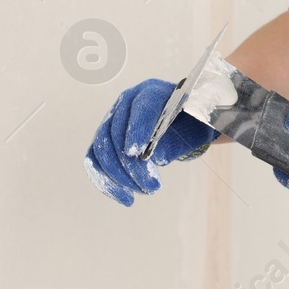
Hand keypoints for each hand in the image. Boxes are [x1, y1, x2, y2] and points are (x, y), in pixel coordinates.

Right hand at [85, 78, 219, 205]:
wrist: (183, 122)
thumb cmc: (190, 122)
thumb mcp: (193, 128)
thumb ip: (177, 139)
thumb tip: (157, 157)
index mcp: (152, 91)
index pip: (141, 107)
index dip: (137, 129)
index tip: (136, 153)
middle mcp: (127, 102)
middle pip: (116, 132)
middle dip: (131, 164)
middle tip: (152, 186)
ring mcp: (112, 119)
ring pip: (101, 148)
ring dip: (119, 176)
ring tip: (144, 191)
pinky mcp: (105, 138)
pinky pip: (95, 161)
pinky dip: (106, 182)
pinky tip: (125, 198)